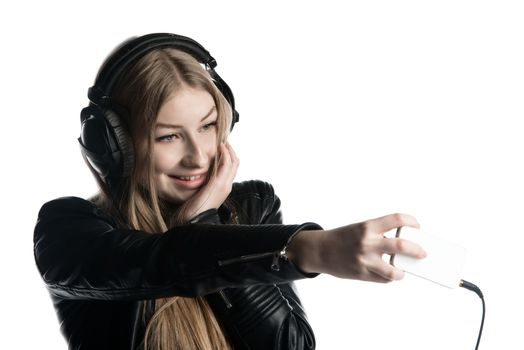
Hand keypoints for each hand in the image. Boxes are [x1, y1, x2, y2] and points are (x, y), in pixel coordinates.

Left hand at [183, 143, 238, 220]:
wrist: (194, 221)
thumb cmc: (194, 209)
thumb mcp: (201, 193)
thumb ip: (204, 184)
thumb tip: (199, 175)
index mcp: (223, 188)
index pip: (231, 169)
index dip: (229, 156)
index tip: (223, 147)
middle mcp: (227, 186)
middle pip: (235, 164)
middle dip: (231, 151)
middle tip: (224, 141)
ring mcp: (225, 185)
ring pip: (234, 162)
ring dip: (229, 150)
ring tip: (223, 141)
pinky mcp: (219, 184)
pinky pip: (227, 165)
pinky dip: (225, 154)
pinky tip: (220, 147)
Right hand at [287, 213, 426, 282]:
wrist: (320, 250)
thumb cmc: (343, 238)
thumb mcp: (360, 229)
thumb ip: (379, 234)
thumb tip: (404, 244)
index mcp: (367, 226)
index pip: (396, 219)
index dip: (411, 221)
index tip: (416, 226)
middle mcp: (367, 243)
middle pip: (401, 246)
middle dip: (417, 250)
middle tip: (422, 253)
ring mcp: (365, 260)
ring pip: (394, 271)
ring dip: (401, 271)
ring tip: (402, 270)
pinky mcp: (361, 274)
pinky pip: (383, 279)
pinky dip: (388, 277)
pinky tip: (386, 273)